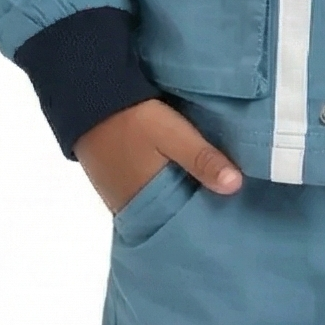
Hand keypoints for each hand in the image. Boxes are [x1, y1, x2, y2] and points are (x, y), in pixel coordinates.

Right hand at [75, 98, 242, 214]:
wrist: (88, 98)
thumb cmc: (131, 118)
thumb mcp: (173, 134)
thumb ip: (202, 158)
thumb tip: (236, 186)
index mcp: (146, 202)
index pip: (182, 226)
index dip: (206, 222)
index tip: (231, 219)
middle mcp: (130, 207)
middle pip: (170, 218)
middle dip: (194, 213)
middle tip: (227, 207)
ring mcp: (120, 197)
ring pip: (158, 207)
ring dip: (179, 201)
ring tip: (210, 194)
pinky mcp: (115, 183)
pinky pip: (145, 195)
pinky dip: (163, 191)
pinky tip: (183, 181)